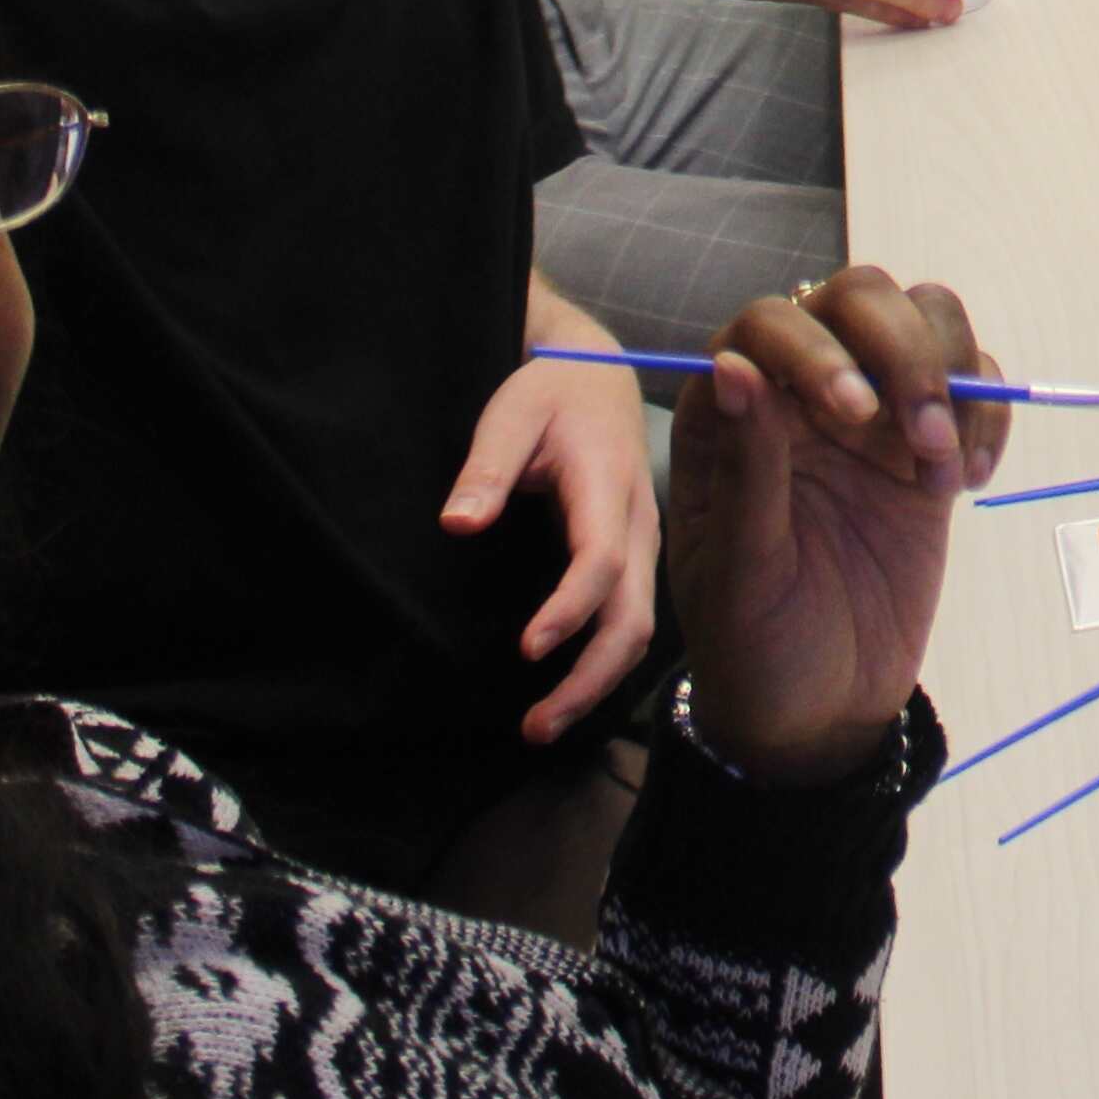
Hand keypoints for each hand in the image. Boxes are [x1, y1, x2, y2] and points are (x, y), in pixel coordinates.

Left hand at [446, 343, 663, 740]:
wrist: (600, 373)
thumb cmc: (552, 391)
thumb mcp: (511, 413)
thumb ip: (487, 468)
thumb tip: (458, 525)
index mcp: (608, 486)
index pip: (602, 561)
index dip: (570, 610)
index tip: (527, 648)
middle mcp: (637, 524)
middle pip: (633, 617)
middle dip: (590, 679)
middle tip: (534, 726)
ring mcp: (640, 544)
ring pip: (637, 629)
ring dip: (596, 683)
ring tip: (541, 725)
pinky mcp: (632, 557)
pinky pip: (628, 620)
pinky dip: (601, 664)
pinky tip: (564, 691)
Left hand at [668, 266, 993, 778]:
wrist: (820, 712)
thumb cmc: (755, 648)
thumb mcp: (741, 571)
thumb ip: (746, 468)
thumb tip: (735, 364)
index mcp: (731, 417)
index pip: (770, 324)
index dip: (816, 347)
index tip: (854, 414)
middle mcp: (800, 396)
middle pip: (860, 298)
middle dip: (902, 350)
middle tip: (919, 439)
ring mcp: (871, 417)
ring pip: (923, 319)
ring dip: (949, 376)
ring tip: (945, 467)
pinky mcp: (926, 448)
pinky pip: (974, 380)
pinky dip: (988, 413)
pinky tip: (970, 482)